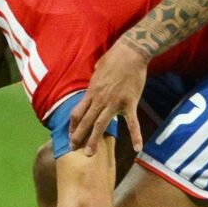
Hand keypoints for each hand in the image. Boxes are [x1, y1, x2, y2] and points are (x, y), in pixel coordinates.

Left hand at [69, 39, 146, 153]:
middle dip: (78, 136)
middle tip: (73, 149)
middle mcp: (100, 99)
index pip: (77, 112)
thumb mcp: (98, 70)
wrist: (130, 53)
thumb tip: (93, 80)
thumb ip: (94, 80)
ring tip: (90, 153)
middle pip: (86, 121)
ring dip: (94, 140)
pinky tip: (138, 148)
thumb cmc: (114, 58)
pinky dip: (136, 135)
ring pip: (101, 124)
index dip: (72, 125)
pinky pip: (132, 122)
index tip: (70, 134)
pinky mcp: (130, 103)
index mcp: (91, 92)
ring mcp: (114, 102)